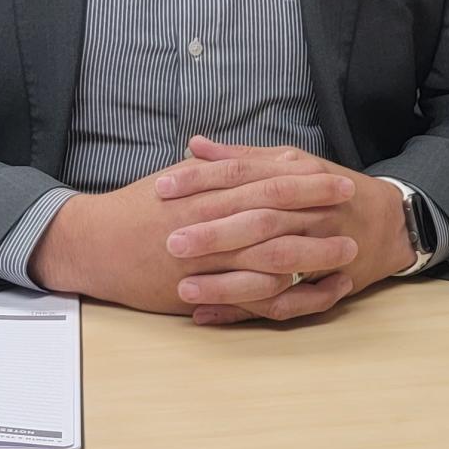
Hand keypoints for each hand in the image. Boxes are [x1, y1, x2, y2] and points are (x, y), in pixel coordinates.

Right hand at [28, 152, 359, 316]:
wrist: (95, 244)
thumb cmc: (134, 209)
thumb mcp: (174, 180)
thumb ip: (208, 168)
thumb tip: (235, 154)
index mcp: (207, 190)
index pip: (266, 180)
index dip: (304, 179)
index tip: (336, 177)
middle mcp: (210, 220)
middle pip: (276, 213)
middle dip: (317, 209)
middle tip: (353, 207)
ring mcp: (208, 258)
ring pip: (270, 255)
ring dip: (312, 253)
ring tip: (347, 251)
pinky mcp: (201, 288)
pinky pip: (250, 294)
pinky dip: (284, 293)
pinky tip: (311, 291)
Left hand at [158, 136, 415, 324]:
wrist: (390, 223)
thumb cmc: (328, 190)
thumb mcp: (289, 163)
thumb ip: (241, 157)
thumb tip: (194, 145)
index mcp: (295, 174)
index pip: (242, 174)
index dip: (202, 180)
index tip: (162, 188)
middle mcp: (308, 209)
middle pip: (257, 220)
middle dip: (213, 233)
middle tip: (169, 242)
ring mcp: (319, 248)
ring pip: (271, 265)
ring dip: (227, 279)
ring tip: (184, 287)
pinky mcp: (323, 285)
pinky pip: (285, 304)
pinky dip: (247, 312)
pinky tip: (208, 316)